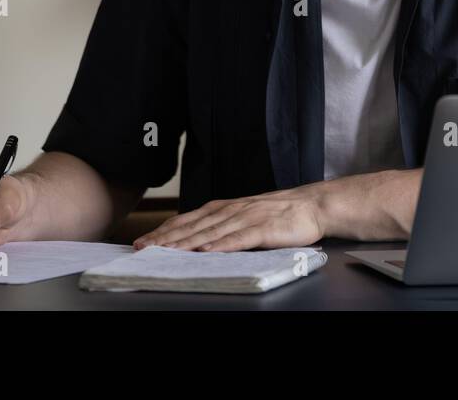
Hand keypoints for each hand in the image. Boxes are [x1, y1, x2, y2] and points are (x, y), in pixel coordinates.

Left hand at [133, 184, 327, 251]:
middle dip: (166, 237)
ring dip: (186, 243)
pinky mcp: (264, 229)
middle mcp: (232, 210)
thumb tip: (198, 238)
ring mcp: (248, 219)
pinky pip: (239, 239)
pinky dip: (221, 245)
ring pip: (211, 233)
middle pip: (194, 226)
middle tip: (143, 248)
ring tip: (166, 251)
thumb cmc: (281, 212)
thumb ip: (224, 224)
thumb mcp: (246, 213)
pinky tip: (207, 252)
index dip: (166, 230)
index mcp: (227, 207)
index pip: (189, 219)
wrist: (314, 205)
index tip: (145, 240)